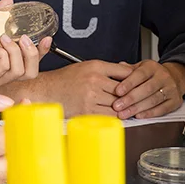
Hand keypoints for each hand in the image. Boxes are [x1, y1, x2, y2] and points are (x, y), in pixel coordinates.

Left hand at [0, 0, 50, 99]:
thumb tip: (8, 1)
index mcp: (10, 62)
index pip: (33, 61)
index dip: (43, 51)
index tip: (46, 37)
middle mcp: (7, 72)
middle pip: (32, 71)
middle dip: (34, 53)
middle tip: (24, 38)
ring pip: (21, 71)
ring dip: (17, 52)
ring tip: (6, 38)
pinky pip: (4, 68)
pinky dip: (2, 54)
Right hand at [6, 60, 132, 117]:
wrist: (45, 91)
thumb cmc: (64, 80)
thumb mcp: (86, 67)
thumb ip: (106, 70)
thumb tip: (127, 74)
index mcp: (95, 66)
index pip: (125, 72)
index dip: (134, 79)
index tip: (139, 84)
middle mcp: (94, 80)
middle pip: (123, 90)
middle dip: (129, 96)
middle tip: (135, 100)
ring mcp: (91, 96)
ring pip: (118, 104)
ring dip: (122, 108)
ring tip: (125, 109)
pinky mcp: (87, 111)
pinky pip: (109, 116)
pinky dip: (114, 117)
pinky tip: (114, 115)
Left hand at [112, 61, 184, 119]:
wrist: (175, 78)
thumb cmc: (152, 74)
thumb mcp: (139, 68)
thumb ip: (126, 71)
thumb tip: (113, 73)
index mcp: (152, 67)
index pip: (140, 74)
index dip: (128, 83)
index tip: (117, 91)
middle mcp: (163, 77)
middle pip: (147, 89)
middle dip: (130, 99)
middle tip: (117, 106)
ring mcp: (171, 89)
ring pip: (153, 100)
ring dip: (137, 108)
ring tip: (124, 114)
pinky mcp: (175, 101)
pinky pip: (162, 109)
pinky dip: (149, 113)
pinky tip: (138, 116)